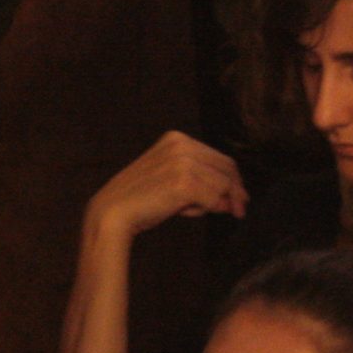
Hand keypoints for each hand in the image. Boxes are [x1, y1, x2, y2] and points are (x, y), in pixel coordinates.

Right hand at [83, 131, 246, 244]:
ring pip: (222, 186)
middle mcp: (181, 145)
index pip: (219, 157)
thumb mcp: (172, 180)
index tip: (239, 197)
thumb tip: (237, 198)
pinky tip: (183, 212)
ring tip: (187, 211)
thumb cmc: (141, 200)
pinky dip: (206, 210)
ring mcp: (182, 162)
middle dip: (235, 191)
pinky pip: (214, 199)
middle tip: (239, 211)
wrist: (112, 214)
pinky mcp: (184, 183)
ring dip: (213, 203)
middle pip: (226, 168)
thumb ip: (201, 181)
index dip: (233, 179)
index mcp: (176, 139)